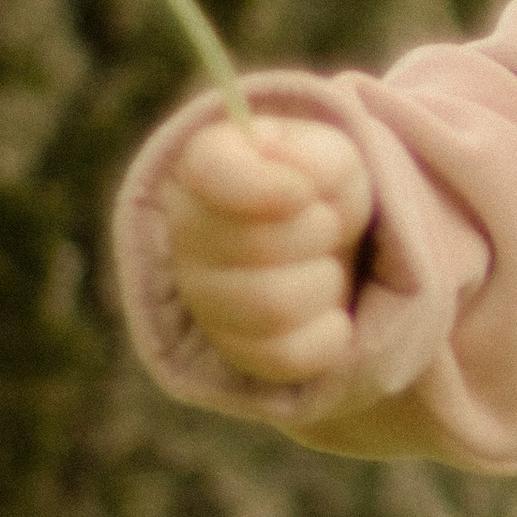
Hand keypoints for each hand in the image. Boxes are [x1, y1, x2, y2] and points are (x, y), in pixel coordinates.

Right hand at [166, 113, 374, 386]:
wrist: (327, 255)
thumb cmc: (319, 199)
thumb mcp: (331, 160)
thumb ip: (315, 161)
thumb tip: (295, 188)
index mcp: (201, 173)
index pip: (210, 172)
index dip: (265, 186)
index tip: (304, 192)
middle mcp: (185, 239)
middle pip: (258, 245)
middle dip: (317, 232)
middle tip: (324, 224)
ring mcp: (203, 303)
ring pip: (274, 306)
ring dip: (324, 281)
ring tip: (322, 266)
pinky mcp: (235, 355)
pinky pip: (288, 355)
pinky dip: (328, 331)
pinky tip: (323, 310)